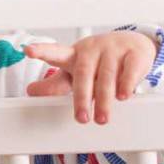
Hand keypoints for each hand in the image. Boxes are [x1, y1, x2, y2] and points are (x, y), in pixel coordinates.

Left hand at [22, 31, 156, 124]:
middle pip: (83, 73)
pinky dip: (126, 84)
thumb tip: (31, 91)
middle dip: (81, 97)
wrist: (134, 44)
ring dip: (104, 99)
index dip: (42, 51)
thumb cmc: (99, 61)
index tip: (28, 50)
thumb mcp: (75, 70)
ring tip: (102, 118)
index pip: (56, 52)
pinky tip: (123, 96)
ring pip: (106, 76)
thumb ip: (55, 83)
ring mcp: (113, 50)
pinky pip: (129, 69)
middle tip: (81, 118)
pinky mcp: (133, 54)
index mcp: (74, 54)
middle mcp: (92, 50)